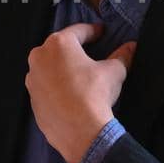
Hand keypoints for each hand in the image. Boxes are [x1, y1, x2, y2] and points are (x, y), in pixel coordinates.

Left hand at [26, 23, 135, 162]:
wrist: (79, 131)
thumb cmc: (95, 93)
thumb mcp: (114, 71)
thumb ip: (122, 55)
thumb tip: (131, 47)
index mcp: (59, 44)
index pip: (79, 31)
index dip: (93, 31)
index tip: (101, 32)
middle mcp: (40, 57)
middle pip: (60, 48)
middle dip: (74, 49)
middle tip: (89, 53)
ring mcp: (33, 79)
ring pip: (49, 67)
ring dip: (62, 68)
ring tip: (78, 76)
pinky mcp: (32, 99)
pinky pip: (46, 87)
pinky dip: (56, 87)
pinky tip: (69, 94)